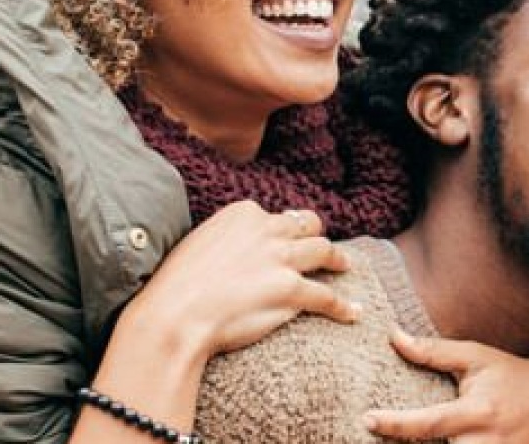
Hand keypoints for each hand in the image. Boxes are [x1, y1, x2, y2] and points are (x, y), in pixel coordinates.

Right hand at [122, 200, 357, 359]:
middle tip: (321, 248)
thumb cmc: (177, 285)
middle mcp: (268, 230)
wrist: (176, 314)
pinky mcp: (293, 290)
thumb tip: (234, 248)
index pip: (275, 215)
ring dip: (338, 260)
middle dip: (315, 235)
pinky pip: (328, 296)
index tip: (285, 239)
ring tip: (345, 266)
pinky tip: (352, 313)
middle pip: (307, 225)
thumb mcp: (199, 242)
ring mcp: (283, 259)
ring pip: (324, 251)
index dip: (283, 230)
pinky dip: (343, 306)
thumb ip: (226, 238)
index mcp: (244, 214)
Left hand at [363, 331, 528, 442]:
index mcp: (478, 412)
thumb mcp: (476, 356)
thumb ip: (434, 352)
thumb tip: (394, 336)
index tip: (367, 420)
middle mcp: (486, 442)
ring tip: (395, 441)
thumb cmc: (511, 374)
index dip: (396, 424)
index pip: (430, 424)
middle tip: (369, 437)